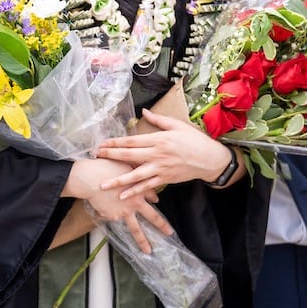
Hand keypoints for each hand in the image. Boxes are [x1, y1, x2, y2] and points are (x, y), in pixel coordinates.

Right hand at [65, 158, 172, 253]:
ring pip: (135, 229)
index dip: (154, 198)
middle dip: (162, 225)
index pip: (152, 196)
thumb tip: (145, 181)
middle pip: (152, 217)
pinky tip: (105, 206)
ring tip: (147, 250)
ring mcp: (123, 212)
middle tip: (169, 233)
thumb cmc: (107, 167)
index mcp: (139, 189)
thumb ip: (137, 175)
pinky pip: (114, 217)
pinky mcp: (111, 217)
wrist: (90, 179)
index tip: (157, 201)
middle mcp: (134, 203)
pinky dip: (111, 214)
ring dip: (142, 241)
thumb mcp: (125, 166)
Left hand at [95, 108, 235, 197]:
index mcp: (158, 139)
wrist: (210, 160)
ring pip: (135, 175)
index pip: (132, 141)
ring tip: (103, 184)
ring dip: (118, 180)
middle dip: (111, 157)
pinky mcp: (165, 179)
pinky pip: (147, 186)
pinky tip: (123, 196)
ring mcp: (160, 169)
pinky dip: (135, 191)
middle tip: (96, 158)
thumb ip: (159, 120)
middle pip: (129, 156)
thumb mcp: (177, 125)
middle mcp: (157, 154)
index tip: (102, 144)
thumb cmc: (194, 140)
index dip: (115, 143)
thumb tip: (144, 111)